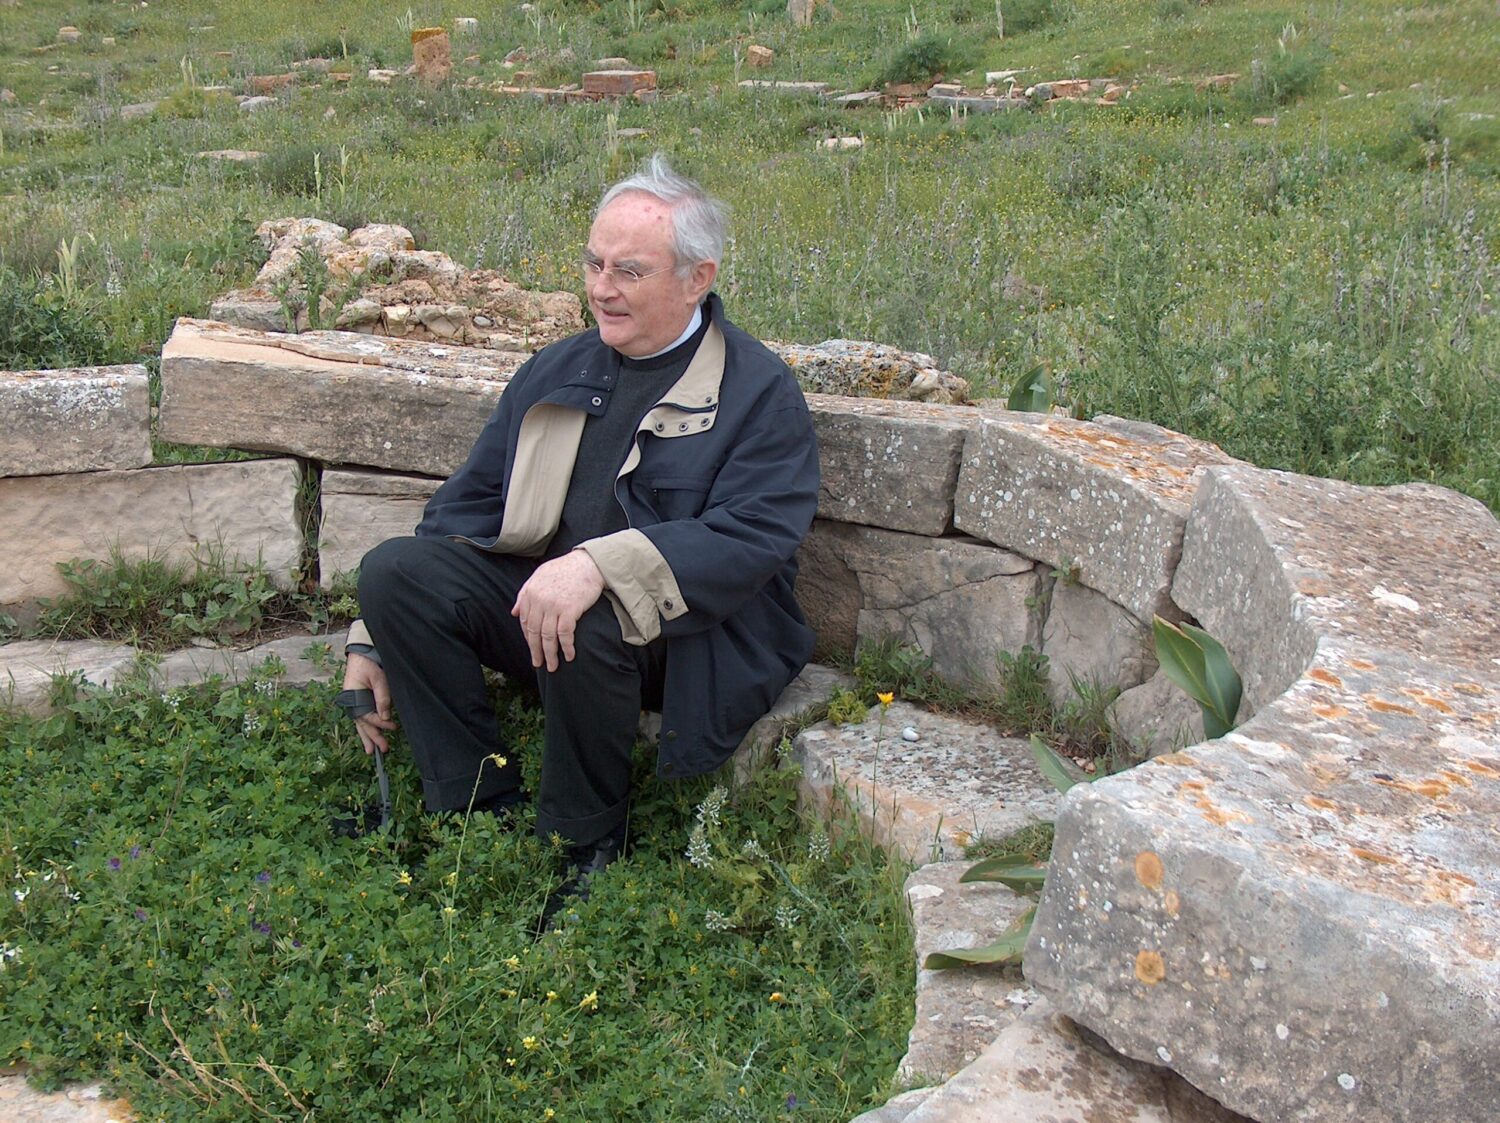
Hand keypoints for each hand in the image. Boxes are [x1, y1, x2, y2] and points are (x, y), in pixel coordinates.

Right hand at [343, 652, 396, 754]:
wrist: (361, 653)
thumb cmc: (368, 663)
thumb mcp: (378, 678)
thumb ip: (382, 697)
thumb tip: (386, 717)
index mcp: (352, 697)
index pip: (367, 716)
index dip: (380, 724)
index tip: (393, 727)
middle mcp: (352, 702)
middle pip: (362, 724)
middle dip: (372, 738)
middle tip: (382, 750)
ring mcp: (354, 702)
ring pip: (361, 723)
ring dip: (367, 736)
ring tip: (372, 751)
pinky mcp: (360, 701)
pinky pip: (363, 717)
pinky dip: (367, 727)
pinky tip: (371, 737)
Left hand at [511, 550, 605, 671]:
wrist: (589, 563)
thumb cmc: (566, 569)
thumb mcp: (540, 576)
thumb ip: (525, 593)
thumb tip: (514, 613)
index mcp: (530, 592)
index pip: (525, 622)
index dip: (529, 638)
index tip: (533, 648)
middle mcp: (539, 600)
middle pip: (534, 632)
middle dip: (536, 651)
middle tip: (538, 663)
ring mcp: (553, 606)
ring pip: (547, 637)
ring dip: (550, 654)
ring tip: (553, 666)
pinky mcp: (569, 610)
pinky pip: (564, 634)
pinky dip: (566, 647)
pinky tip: (569, 656)